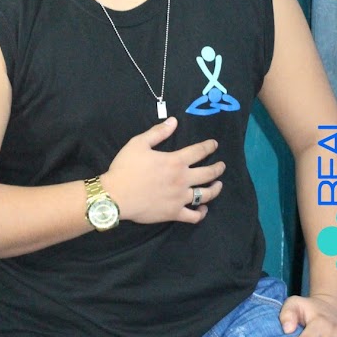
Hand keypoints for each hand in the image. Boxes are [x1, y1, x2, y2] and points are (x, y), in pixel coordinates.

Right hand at [103, 117, 224, 224]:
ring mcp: (180, 198)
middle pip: (209, 173)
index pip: (199, 151)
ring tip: (218, 185)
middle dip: (218, 168)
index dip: (209, 146)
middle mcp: (182, 179)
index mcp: (175, 161)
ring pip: (206, 195)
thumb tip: (174, 121)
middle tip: (222, 166)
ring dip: (215, 189)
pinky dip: (201, 213)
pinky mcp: (174, 213)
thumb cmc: (125, 168)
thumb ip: (158, 132)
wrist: (115, 196)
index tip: (214, 145)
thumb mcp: (138, 144)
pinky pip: (194, 216)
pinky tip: (203, 209)